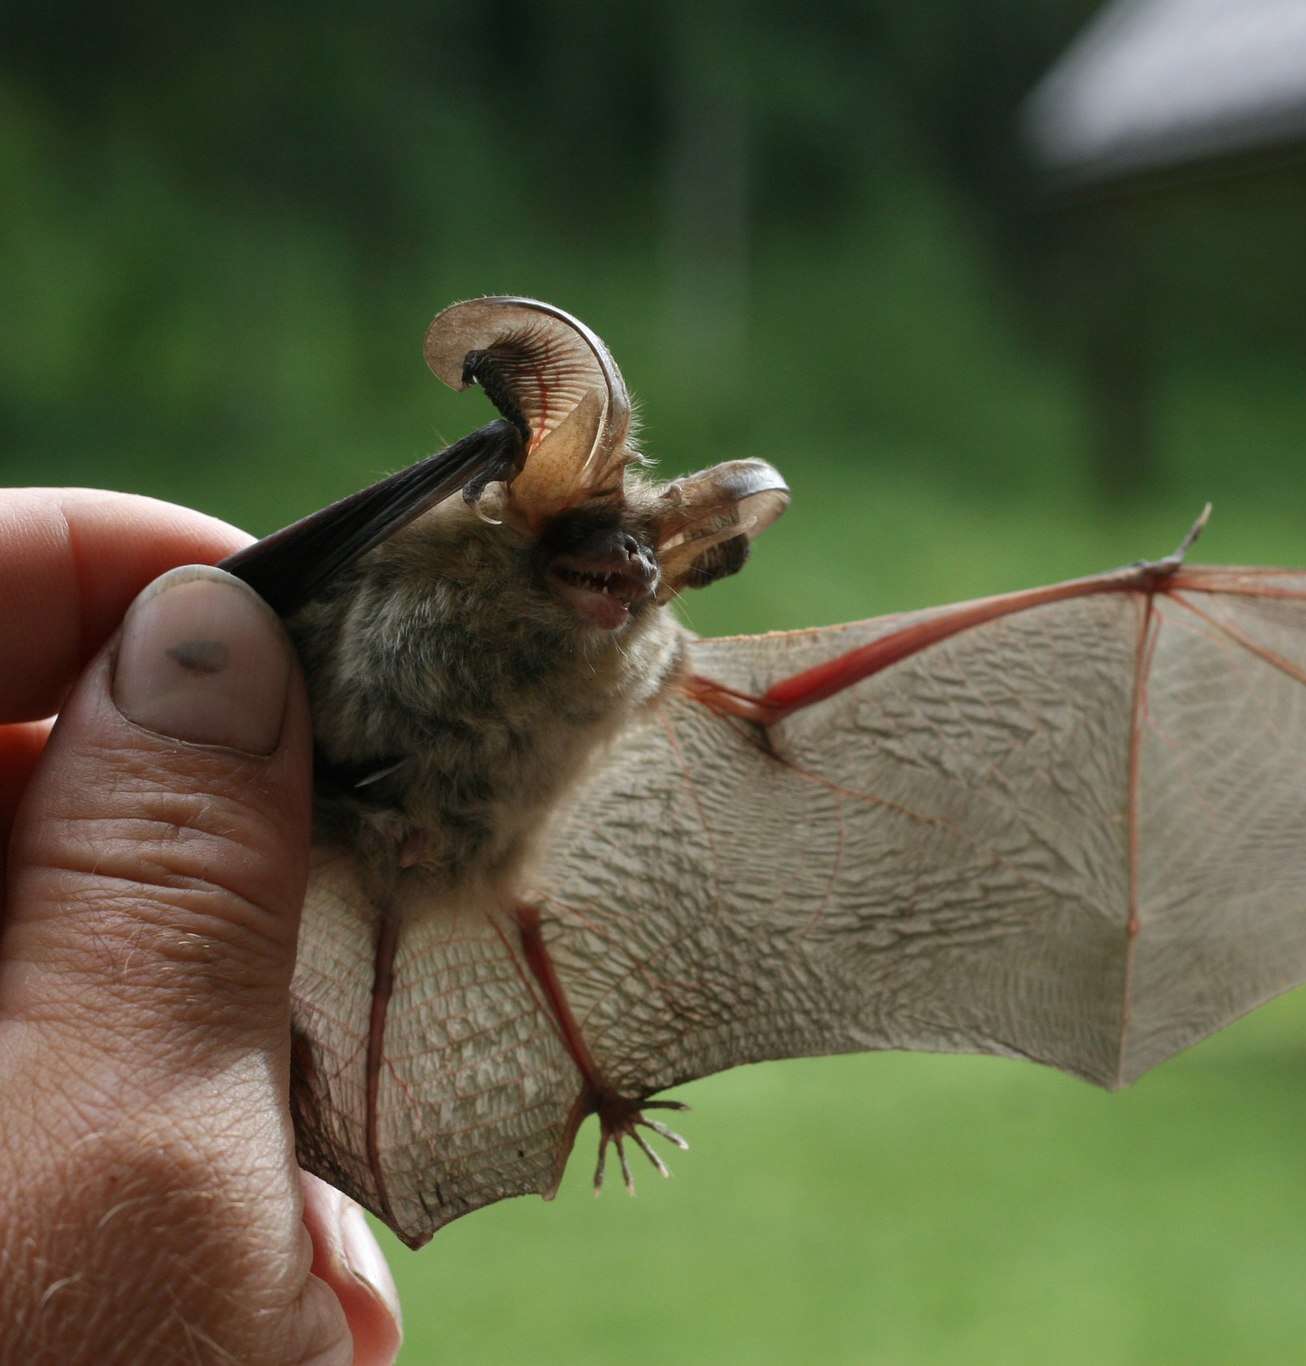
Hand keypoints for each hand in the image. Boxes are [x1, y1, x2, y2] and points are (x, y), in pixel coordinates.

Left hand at [0, 491, 399, 1363]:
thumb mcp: (123, 1163)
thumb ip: (163, 864)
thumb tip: (216, 630)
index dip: (103, 561)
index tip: (296, 612)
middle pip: (2, 751)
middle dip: (186, 820)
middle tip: (335, 939)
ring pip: (38, 899)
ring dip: (191, 1008)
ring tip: (280, 1205)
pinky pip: (49, 1023)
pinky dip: (157, 1100)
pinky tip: (244, 1255)